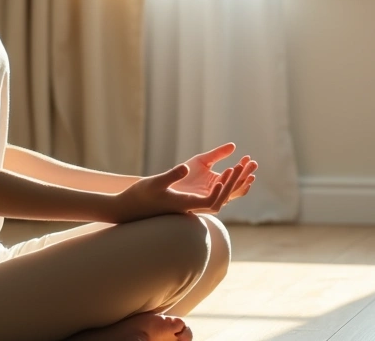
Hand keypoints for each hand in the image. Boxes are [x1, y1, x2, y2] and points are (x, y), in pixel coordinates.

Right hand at [113, 163, 239, 221]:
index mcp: (186, 205)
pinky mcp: (188, 203)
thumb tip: (184, 167)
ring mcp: (190, 207)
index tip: (227, 171)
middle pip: (221, 200)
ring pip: (218, 198)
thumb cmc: (140, 196)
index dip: (223, 188)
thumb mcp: (155, 182)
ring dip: (231, 184)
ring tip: (242, 166)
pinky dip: (222, 185)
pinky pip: (211, 196)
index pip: (213, 201)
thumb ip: (171, 175)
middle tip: (244, 165)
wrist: (130, 208)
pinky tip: (226, 173)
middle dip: (234, 183)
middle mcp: (192, 208)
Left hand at [171, 143, 256, 204]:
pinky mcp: (199, 206)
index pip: (236, 177)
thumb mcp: (202, 160)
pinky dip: (219, 193)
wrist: (165, 186)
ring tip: (239, 168)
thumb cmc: (182, 174)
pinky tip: (220, 180)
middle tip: (253, 163)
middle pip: (236, 186)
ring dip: (235, 182)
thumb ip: (218, 154)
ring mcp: (209, 200)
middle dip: (245, 175)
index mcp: (219, 183)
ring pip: (228, 194)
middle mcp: (217, 193)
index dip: (243, 168)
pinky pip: (213, 202)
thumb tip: (234, 146)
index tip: (249, 157)